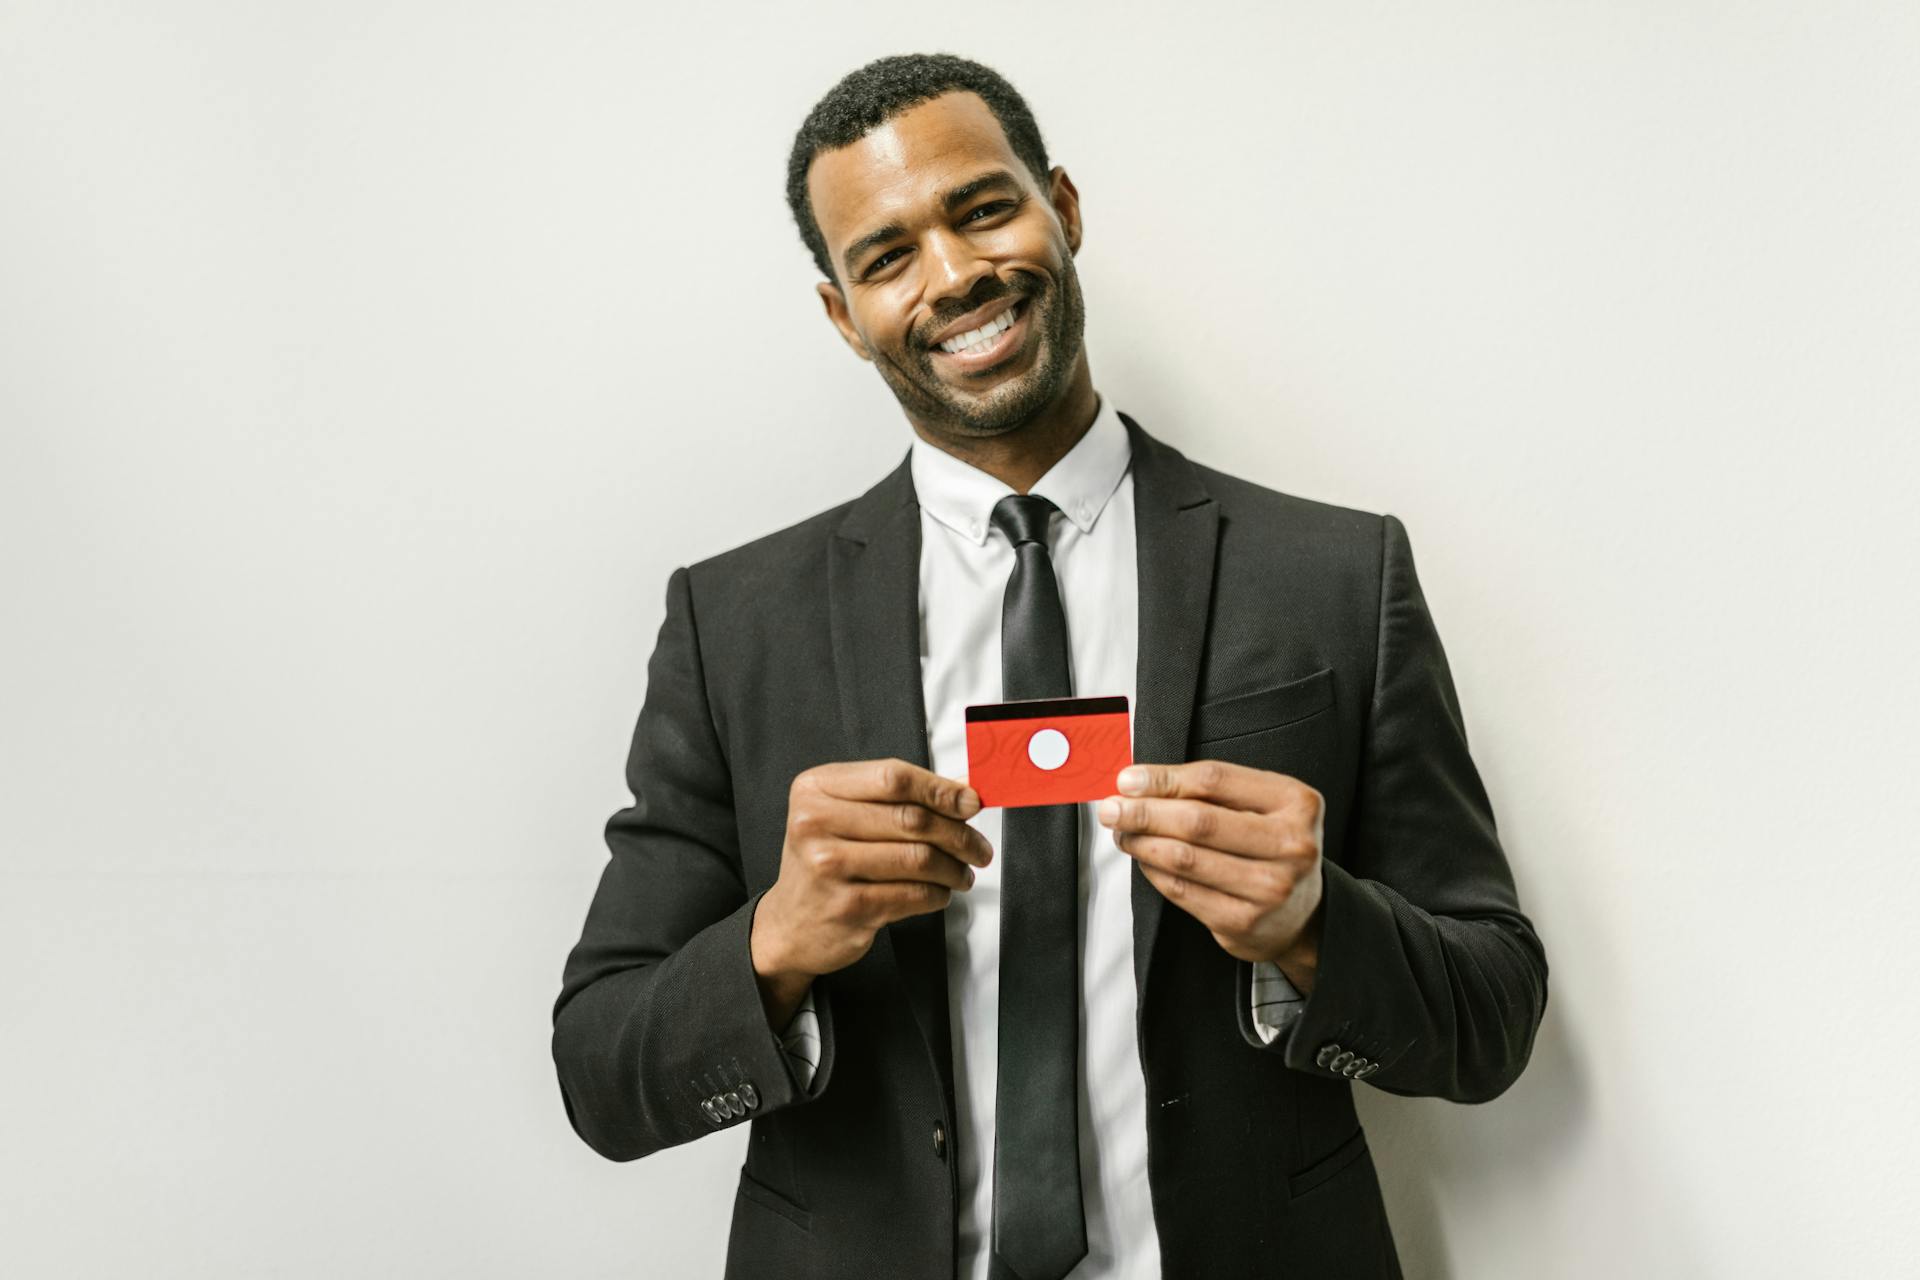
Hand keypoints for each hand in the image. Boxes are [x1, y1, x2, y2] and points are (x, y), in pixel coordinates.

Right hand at [752, 758, 992, 1022]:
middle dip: (958, 834)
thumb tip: (962, 790)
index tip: (971, 802)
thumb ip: (895, 798)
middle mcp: (815, 823)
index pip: (893, 777)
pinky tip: (939, 892)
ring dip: (953, 867)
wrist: (792, 924)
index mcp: (816, 788)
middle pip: (911, 819)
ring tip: (962, 873)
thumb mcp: (844, 814)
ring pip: (918, 859)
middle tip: (978, 847)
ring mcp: (828, 867)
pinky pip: (913, 894)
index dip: (941, 789)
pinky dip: (937, 894)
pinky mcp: (847, 907)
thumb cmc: (827, 860)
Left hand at [1096, 760, 1325, 979]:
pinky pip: (1183, 890)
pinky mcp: (1244, 921)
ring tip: (1123, 833)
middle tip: (1112, 809)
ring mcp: (1270, 888)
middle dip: (1144, 812)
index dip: (1164, 778)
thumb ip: (1211, 789)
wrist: (1301, 915)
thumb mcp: (1261, 806)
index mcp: (1296, 802)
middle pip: (1198, 821)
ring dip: (1143, 842)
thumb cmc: (1272, 847)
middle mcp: (1291, 845)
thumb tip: (1139, 781)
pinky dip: (1154, 872)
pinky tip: (1143, 860)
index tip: (1128, 780)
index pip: (1215, 780)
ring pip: (1185, 858)